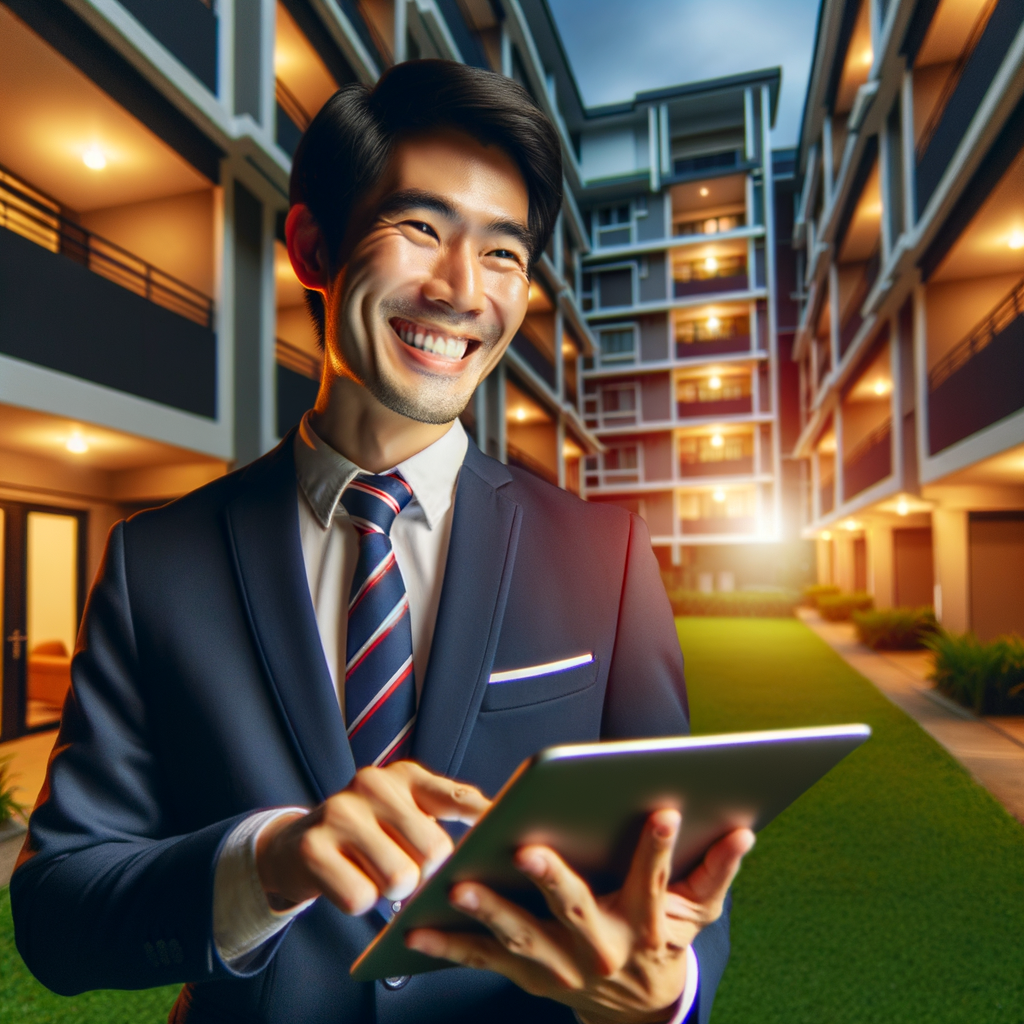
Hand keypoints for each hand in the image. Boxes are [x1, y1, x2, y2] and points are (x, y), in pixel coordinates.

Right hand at [255, 761, 490, 913]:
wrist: (295, 847)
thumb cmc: (368, 836)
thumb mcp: (405, 814)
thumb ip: (445, 816)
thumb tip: (497, 833)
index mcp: (405, 777)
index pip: (456, 796)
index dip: (485, 819)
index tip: (509, 834)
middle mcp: (373, 784)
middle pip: (433, 852)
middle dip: (425, 875)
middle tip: (406, 870)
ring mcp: (340, 812)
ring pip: (398, 879)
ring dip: (391, 892)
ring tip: (375, 874)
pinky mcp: (313, 847)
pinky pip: (361, 898)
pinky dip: (359, 902)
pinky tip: (347, 881)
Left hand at [405, 810, 754, 1023]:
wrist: (638, 1009)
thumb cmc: (666, 940)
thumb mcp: (701, 913)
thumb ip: (718, 871)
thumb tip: (744, 830)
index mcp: (644, 923)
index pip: (654, 881)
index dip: (660, 848)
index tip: (662, 810)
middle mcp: (602, 946)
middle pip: (576, 909)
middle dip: (552, 879)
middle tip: (528, 849)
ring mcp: (562, 966)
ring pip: (523, 936)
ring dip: (491, 912)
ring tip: (462, 887)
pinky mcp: (530, 975)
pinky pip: (486, 961)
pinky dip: (451, 946)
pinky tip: (417, 930)